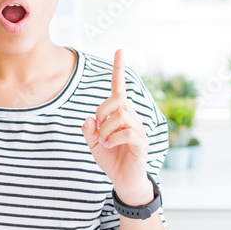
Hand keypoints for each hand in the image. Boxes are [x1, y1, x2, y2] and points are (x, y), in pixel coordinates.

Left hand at [81, 49, 151, 202]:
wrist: (123, 179)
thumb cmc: (111, 158)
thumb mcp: (93, 143)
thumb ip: (89, 130)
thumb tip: (89, 119)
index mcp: (121, 112)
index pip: (119, 87)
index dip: (118, 69)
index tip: (119, 50)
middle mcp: (132, 116)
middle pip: (116, 100)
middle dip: (101, 112)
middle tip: (98, 129)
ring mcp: (139, 128)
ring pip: (120, 116)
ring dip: (106, 129)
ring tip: (105, 141)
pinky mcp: (141, 142)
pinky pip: (126, 132)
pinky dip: (113, 139)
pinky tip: (110, 146)